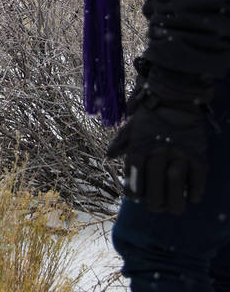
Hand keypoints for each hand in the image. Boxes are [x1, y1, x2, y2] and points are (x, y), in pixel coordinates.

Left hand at [106, 67, 210, 214]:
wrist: (176, 98)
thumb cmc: (151, 114)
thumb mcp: (131, 126)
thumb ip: (121, 142)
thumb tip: (108, 156)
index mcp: (139, 147)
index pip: (133, 176)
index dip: (133, 191)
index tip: (136, 198)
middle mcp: (158, 152)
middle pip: (154, 185)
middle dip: (154, 202)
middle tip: (156, 208)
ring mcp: (179, 153)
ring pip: (176, 184)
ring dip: (175, 201)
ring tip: (174, 208)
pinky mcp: (198, 154)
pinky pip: (198, 178)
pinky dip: (195, 190)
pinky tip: (192, 197)